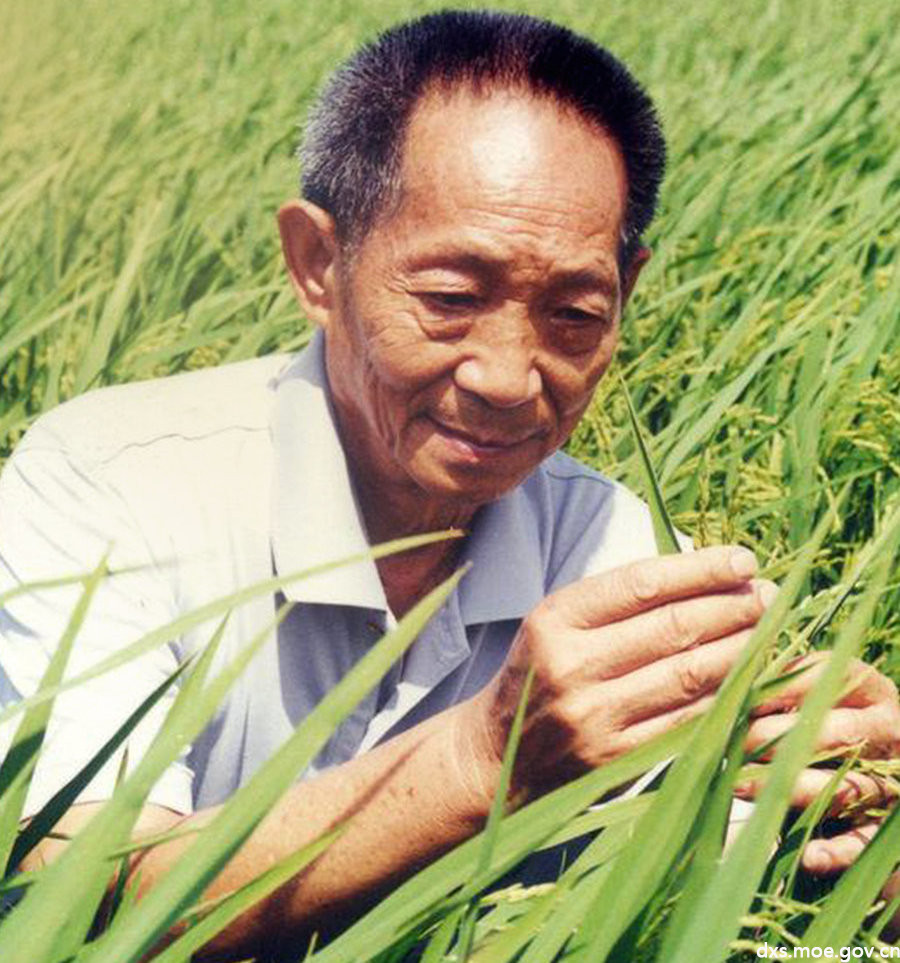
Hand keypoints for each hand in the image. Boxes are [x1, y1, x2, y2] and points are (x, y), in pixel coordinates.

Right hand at [464, 545, 775, 802]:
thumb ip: (620, 599)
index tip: (744, 561)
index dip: (701, 569)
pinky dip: (726, 697)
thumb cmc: (544, 669)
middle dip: (732, 607)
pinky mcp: (616, 758)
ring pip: (689, 676)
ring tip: (768, 631)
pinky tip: (749, 677)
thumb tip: (706, 573)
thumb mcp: (561, 621)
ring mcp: (595, 716)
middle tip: (769, 596)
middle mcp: (572, 664)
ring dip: (741, 649)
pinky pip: (688, 721)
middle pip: (673, 628)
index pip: (642, 584)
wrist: (502, 752)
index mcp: (556, 618)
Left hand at [739, 654, 899, 874]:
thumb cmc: (814, 729)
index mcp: (870, 689)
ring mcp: (895, 780)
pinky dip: (837, 851)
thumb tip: (732, 684)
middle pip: (839, 731)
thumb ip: (778, 689)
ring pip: (848, 785)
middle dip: (779, 737)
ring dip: (791, 788)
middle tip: (735, 743)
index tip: (744, 700)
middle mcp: (891, 729)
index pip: (832, 676)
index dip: (784, 688)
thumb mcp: (805, 701)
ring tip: (740, 785)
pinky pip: (865, 842)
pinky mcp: (887, 829)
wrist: (857, 795)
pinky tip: (807, 855)